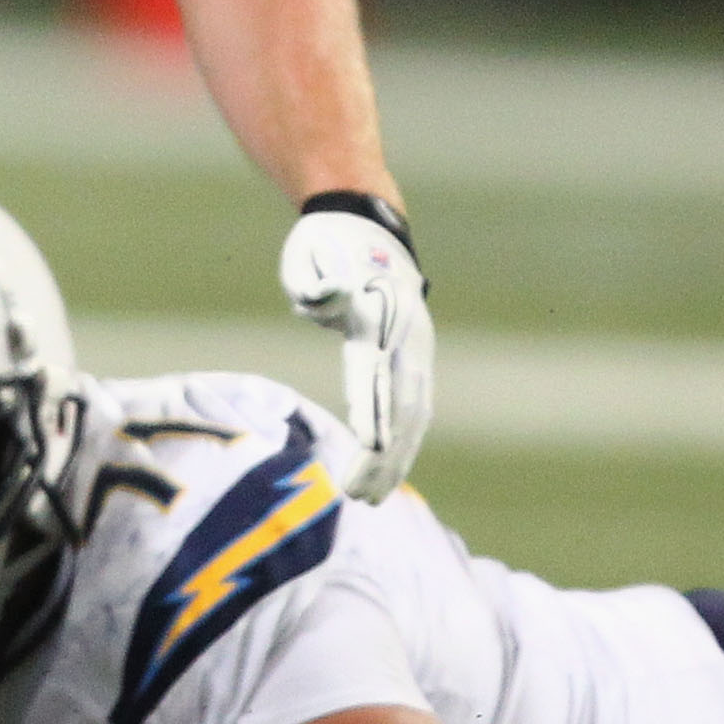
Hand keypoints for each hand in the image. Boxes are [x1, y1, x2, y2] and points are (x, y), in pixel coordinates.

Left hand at [279, 197, 433, 500]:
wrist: (364, 226)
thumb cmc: (325, 247)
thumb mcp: (307, 255)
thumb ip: (313, 282)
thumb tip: (325, 302)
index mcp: (378, 311)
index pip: (375, 369)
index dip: (372, 410)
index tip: (366, 448)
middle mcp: (406, 334)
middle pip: (400, 402)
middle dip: (383, 453)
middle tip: (357, 495)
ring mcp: (416, 347)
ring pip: (413, 412)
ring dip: (396, 458)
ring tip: (371, 498)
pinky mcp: (415, 358)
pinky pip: (414, 407)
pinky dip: (405, 442)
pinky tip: (390, 474)